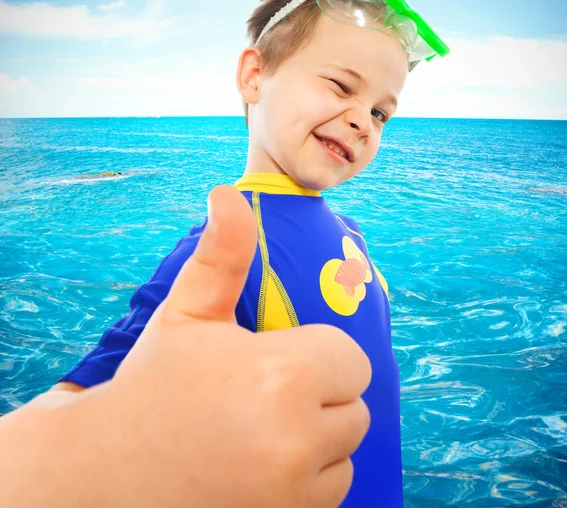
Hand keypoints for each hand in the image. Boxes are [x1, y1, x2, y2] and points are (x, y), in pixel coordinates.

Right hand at [16, 185, 370, 507]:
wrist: (108, 472)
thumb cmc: (155, 384)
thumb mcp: (188, 312)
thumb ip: (222, 255)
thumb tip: (229, 193)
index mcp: (280, 376)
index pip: (350, 358)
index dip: (317, 355)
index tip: (278, 359)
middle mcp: (295, 439)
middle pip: (353, 406)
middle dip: (319, 395)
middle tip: (263, 396)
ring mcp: (292, 492)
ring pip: (345, 451)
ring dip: (317, 439)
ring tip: (260, 430)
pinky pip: (331, 493)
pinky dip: (308, 480)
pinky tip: (261, 467)